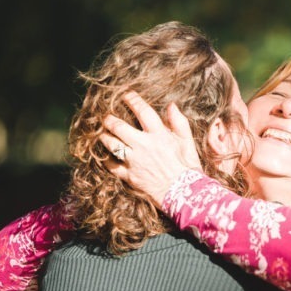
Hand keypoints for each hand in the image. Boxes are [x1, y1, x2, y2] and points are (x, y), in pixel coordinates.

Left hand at [99, 92, 201, 206]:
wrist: (184, 194)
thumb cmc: (188, 168)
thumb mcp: (188, 143)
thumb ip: (179, 123)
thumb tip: (171, 106)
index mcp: (159, 135)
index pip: (143, 111)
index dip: (132, 100)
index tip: (126, 95)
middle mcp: (144, 146)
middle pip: (119, 126)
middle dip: (109, 119)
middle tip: (106, 116)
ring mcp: (134, 161)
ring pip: (111, 144)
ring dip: (104, 136)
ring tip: (102, 133)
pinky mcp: (129, 176)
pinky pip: (111, 165)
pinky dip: (106, 159)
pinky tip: (105, 155)